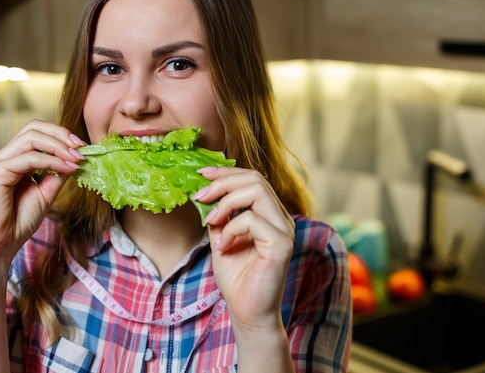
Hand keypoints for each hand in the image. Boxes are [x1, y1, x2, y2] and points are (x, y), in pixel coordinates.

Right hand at [0, 120, 84, 265]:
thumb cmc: (17, 222)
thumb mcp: (46, 194)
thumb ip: (57, 175)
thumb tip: (76, 159)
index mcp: (16, 160)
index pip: (38, 133)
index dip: (61, 136)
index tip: (83, 148)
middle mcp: (6, 156)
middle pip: (33, 127)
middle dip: (61, 134)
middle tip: (81, 147)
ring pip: (31, 137)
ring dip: (59, 145)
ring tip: (77, 157)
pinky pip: (29, 158)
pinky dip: (52, 161)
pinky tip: (67, 168)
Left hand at [195, 166, 295, 333]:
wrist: (246, 311)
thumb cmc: (236, 278)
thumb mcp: (220, 238)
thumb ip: (218, 215)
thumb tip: (203, 190)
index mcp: (270, 214)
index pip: (252, 179)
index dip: (226, 172)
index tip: (201, 174)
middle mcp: (281, 218)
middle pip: (255, 179)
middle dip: (222, 182)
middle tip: (200, 195)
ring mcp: (284, 230)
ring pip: (257, 191)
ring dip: (225, 202)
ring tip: (210, 221)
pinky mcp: (281, 245)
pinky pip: (252, 220)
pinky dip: (231, 228)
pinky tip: (222, 246)